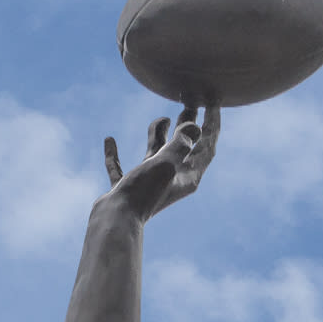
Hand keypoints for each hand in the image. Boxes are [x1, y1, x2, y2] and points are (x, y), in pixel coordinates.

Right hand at [100, 106, 217, 220]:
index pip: (207, 145)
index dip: (212, 123)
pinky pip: (122, 167)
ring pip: (157, 154)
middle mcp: (172, 179)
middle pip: (185, 147)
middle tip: (190, 103)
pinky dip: (117, 155)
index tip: (213, 102)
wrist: (116, 220)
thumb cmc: (143, 192)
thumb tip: (194, 128)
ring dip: (158, 135)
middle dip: (188, 126)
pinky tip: (109, 140)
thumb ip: (180, 143)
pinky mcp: (130, 188)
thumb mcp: (166, 163)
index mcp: (188, 176)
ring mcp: (150, 183)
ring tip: (161, 118)